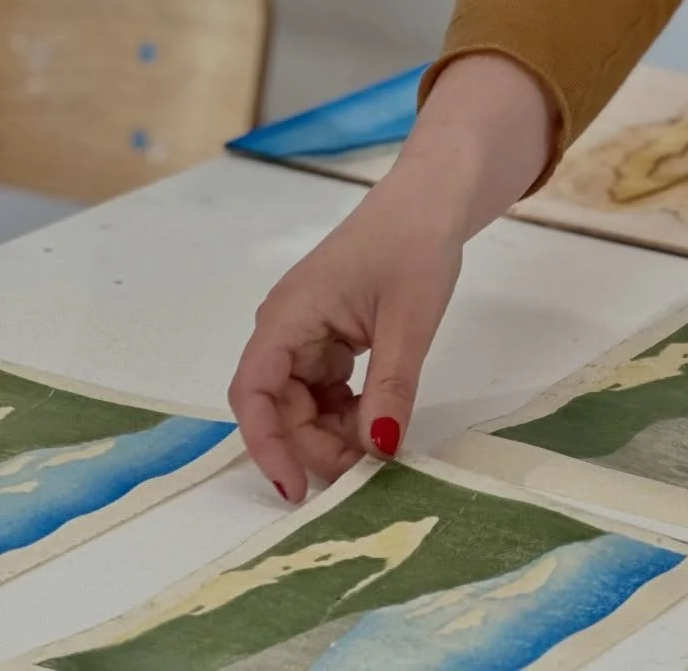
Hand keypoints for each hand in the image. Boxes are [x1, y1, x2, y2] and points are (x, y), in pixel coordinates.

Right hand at [228, 52, 553, 503]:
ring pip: (303, 404)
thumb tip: (378, 449)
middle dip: (314, 445)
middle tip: (365, 472)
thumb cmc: (415, 244)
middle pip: (280, 407)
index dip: (267, 446)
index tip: (295, 489)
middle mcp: (287, 327)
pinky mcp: (331, 337)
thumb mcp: (410, 320)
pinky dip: (348, 412)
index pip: (253, 392)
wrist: (434, 198)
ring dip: (333, 433)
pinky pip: (326, 390)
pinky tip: (380, 420)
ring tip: (379, 446)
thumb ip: (391, 387)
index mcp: (289, 315)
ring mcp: (308, 332)